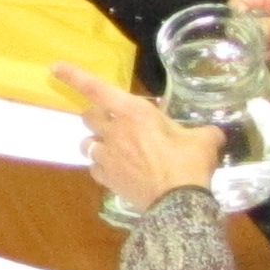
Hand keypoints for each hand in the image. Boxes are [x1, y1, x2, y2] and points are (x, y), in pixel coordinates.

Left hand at [63, 67, 224, 213]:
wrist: (178, 202)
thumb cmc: (189, 163)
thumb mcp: (204, 140)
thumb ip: (205, 132)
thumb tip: (215, 132)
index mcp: (134, 112)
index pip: (96, 88)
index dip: (74, 76)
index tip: (55, 67)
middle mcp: (114, 130)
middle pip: (88, 116)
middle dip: (96, 116)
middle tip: (112, 122)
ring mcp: (106, 156)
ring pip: (86, 143)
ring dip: (96, 143)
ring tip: (114, 149)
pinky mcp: (105, 178)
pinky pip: (94, 168)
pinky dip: (102, 167)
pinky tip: (117, 171)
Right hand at [231, 0, 269, 94]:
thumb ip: (268, 27)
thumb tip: (236, 34)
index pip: (240, 1)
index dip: (234, 21)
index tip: (233, 41)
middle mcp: (265, 2)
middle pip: (238, 19)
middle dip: (236, 36)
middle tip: (234, 54)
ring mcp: (265, 24)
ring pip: (241, 36)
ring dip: (243, 49)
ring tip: (246, 60)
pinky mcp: (268, 43)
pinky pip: (250, 49)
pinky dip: (251, 57)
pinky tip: (256, 64)